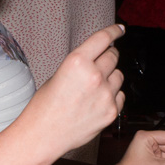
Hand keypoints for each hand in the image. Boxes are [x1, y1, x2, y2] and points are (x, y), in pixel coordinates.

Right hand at [20, 24, 126, 159]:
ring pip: (119, 76)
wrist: (43, 135)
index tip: (120, 29)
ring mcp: (105, 95)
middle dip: (108, 57)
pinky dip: (113, 96)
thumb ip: (80, 65)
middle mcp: (94, 76)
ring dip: (111, 77)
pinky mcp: (112, 111)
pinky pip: (121, 95)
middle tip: (99, 64)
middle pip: (113, 56)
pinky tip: (98, 101)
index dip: (114, 31)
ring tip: (94, 88)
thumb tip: (97, 59)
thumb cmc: (45, 107)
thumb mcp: (58, 75)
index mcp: (77, 62)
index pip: (103, 39)